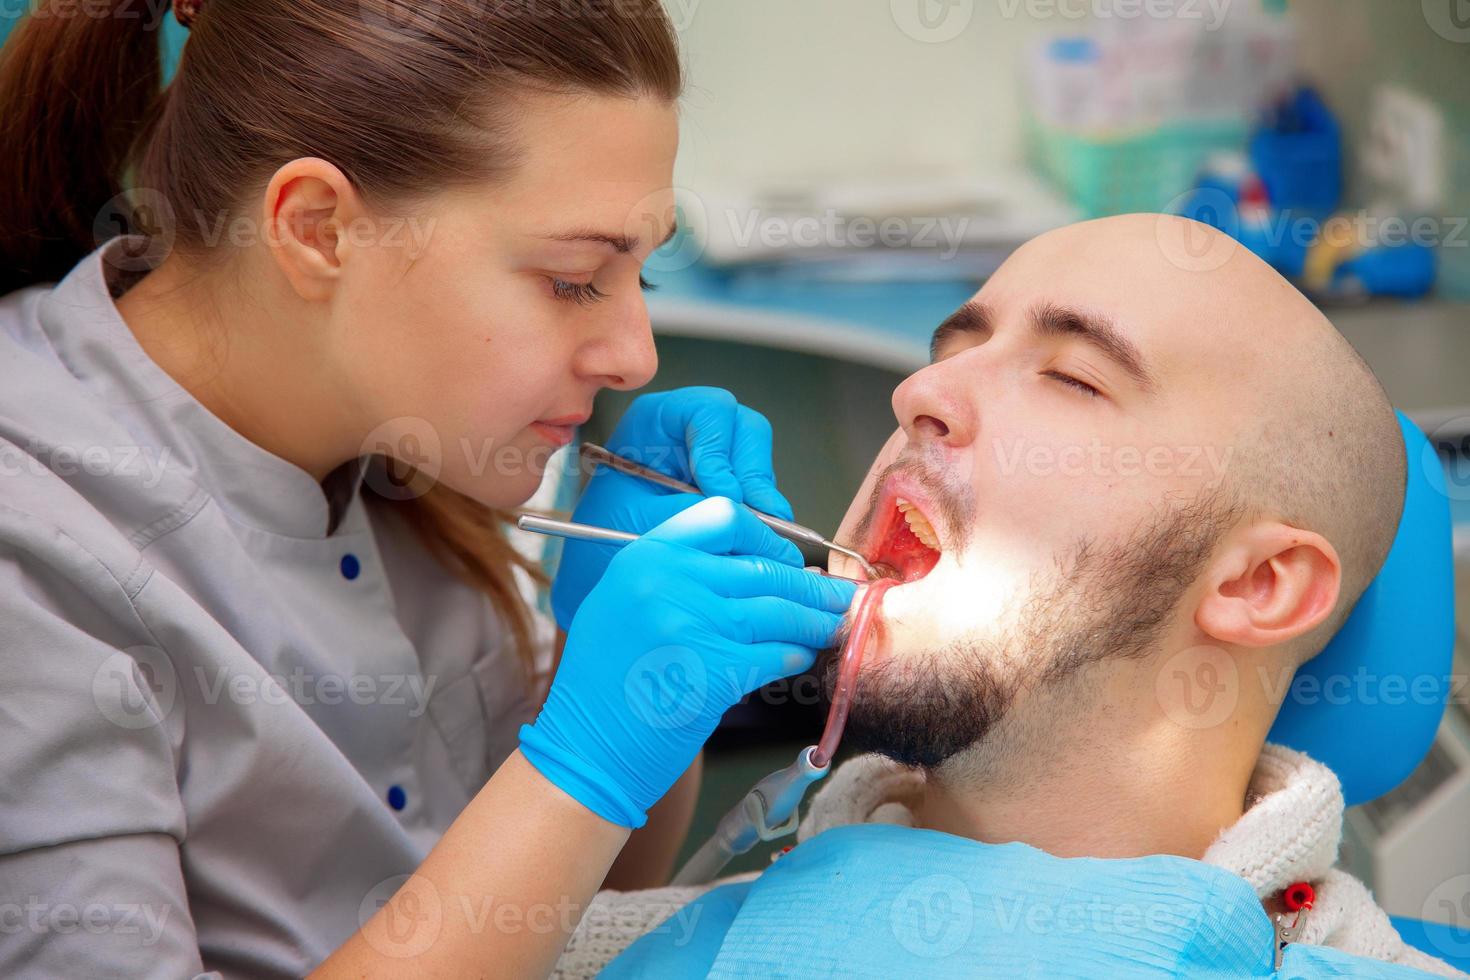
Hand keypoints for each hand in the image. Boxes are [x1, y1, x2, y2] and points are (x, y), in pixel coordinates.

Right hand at [521, 497, 856, 827]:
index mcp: (645, 555)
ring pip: (777, 611)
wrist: (585, 747)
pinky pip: (774, 655)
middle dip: (808, 586)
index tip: (786, 558)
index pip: (724, 518)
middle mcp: (668, 580)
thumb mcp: (624, 602)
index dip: (766, 538)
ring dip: (814, 620)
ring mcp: (692, 624)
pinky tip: (802, 657)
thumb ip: (678, 575)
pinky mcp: (714, 670)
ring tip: (834, 625)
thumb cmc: (606, 681)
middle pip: (762, 567)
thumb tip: (758, 567)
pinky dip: (794, 656)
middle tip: (839, 595)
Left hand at [550, 387, 792, 629]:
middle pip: (742, 427)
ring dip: (761, 492)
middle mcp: (689, 428)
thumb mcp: (637, 518)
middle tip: (755, 514)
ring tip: (759, 529)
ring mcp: (712, 454)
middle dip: (751, 471)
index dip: (719, 449)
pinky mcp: (728, 483)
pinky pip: (758, 486)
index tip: (721, 492)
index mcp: (655, 419)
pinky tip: (756, 534)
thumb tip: (735, 507)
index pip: (705, 410)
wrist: (597, 564)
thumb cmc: (602, 533)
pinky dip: (763, 510)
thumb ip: (685, 508)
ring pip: (757, 456)